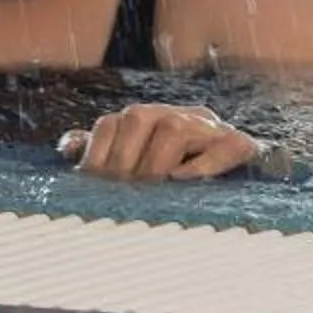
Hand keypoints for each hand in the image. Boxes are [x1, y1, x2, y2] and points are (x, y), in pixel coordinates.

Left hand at [58, 103, 269, 182]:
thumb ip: (103, 153)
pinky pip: (229, 146)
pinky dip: (205, 165)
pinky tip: (184, 181)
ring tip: (151, 191)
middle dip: (123, 163)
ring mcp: (210, 128)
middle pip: (138, 118)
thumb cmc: (173, 177)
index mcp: (148, 120)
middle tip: (121, 197)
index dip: (96, 155)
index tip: (93, 187)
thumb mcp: (132, 164)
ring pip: (174, 128)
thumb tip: (68, 146)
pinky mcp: (241, 145)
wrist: (244, 175)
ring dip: (156, 164)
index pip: (110, 123)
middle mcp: (177, 115)